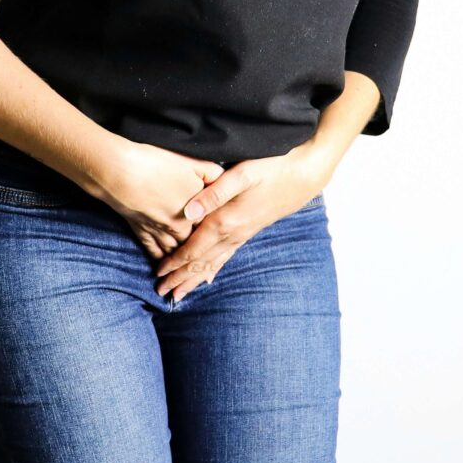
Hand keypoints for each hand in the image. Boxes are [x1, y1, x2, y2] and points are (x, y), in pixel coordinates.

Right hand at [98, 140, 225, 259]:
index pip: (212, 225)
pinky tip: (163, 264)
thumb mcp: (192, 163)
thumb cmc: (157, 165)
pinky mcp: (141, 233)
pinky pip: (154, 252)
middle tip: (207, 260)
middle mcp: (181, 227)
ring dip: (180, 259)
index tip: (221, 233)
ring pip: (175, 251)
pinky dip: (160, 259)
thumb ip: (212, 173)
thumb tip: (224, 179)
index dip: (216, 228)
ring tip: (187, 265)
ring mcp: (160, 232)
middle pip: (194, 243)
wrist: (120, 172)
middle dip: (200, 249)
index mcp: (197, 212)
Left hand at [153, 140, 332, 300]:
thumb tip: (187, 212)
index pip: (194, 248)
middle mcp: (232, 233)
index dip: (175, 262)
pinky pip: (227, 257)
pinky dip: (214, 269)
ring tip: (180, 293)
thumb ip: (213, 193)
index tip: (158, 273)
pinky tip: (208, 277)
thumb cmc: (272, 168)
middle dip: (180, 277)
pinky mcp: (248, 232)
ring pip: (213, 263)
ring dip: (194, 278)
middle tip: (161, 291)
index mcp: (225, 220)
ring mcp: (242, 234)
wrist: (304, 175)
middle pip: (201, 262)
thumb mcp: (242, 174)